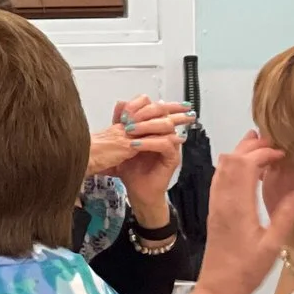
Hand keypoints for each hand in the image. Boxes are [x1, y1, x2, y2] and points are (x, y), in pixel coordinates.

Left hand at [106, 97, 190, 213]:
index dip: (141, 105)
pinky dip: (150, 142)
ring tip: (130, 132)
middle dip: (144, 113)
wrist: (136, 191)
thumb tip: (120, 102)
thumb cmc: (130, 168)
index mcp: (155, 126)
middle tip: (128, 120)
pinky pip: (166, 143)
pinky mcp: (173, 157)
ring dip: (146, 126)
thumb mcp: (121, 142)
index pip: (155, 106)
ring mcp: (171, 144)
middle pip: (163, 111)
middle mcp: (166, 133)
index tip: (125, 113)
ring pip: (167, 125)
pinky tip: (135, 145)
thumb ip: (121, 123)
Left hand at [195, 132, 293, 293]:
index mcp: (238, 206)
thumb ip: (287, 217)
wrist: (218, 288)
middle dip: (252, 146)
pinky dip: (233, 166)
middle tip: (275, 142)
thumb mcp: (273, 246)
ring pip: (223, 166)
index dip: (264, 152)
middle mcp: (223, 200)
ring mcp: (216, 204)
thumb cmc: (246, 271)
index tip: (284, 155)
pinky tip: (247, 169)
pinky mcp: (215, 210)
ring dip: (241, 153)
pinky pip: (219, 178)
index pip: (246, 165)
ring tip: (262, 147)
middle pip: (232, 160)